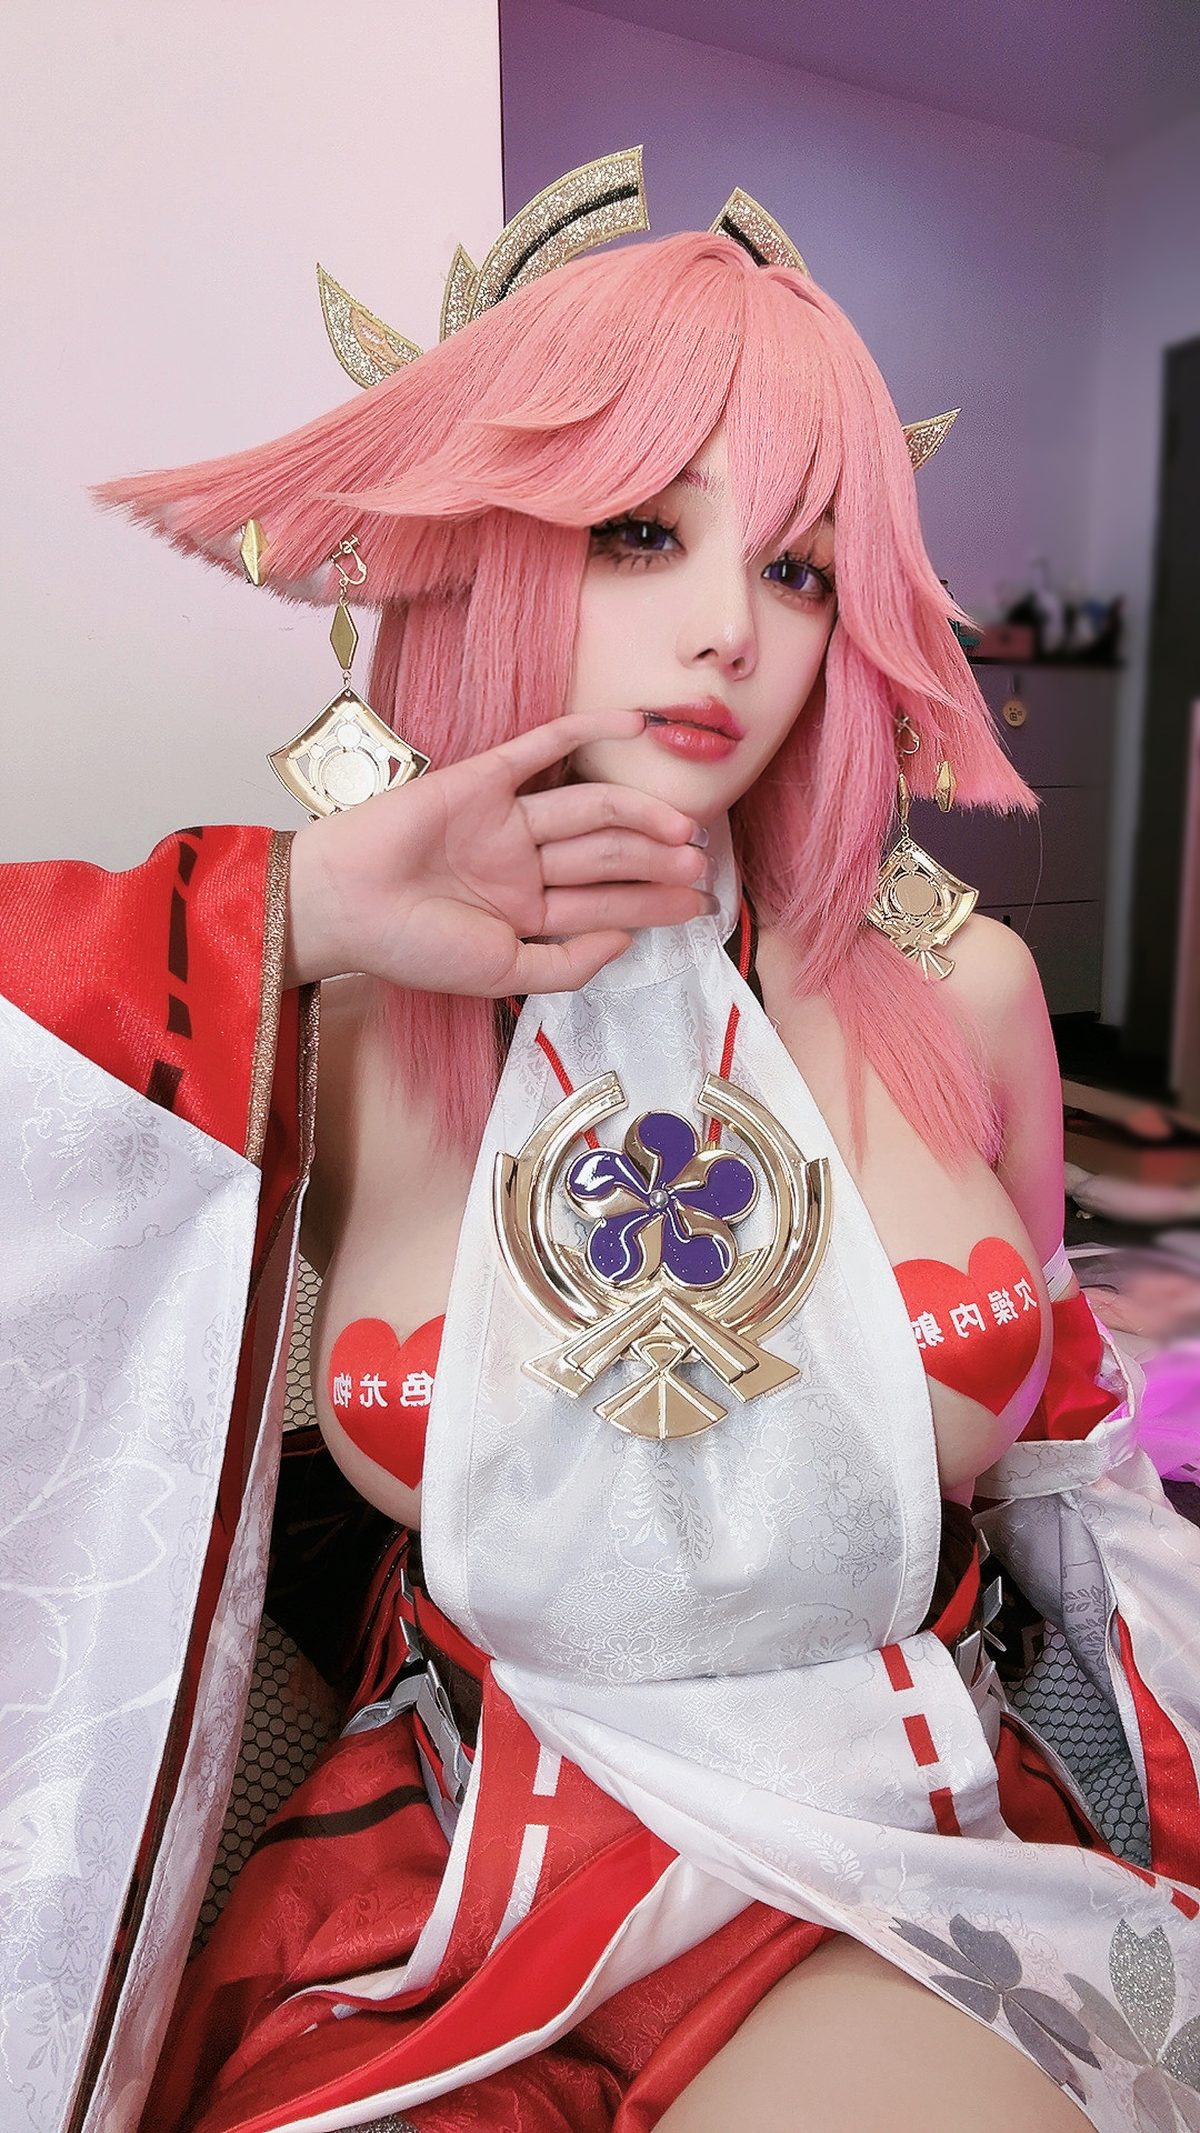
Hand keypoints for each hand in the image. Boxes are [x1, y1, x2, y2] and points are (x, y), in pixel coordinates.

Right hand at [283, 708, 711, 994]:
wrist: (342, 908)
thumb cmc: (411, 948)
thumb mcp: (501, 975)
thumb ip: (566, 964)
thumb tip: (625, 942)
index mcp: (526, 912)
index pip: (607, 904)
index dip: (655, 905)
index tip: (700, 907)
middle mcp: (523, 864)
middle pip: (607, 857)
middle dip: (657, 862)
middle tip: (700, 866)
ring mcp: (506, 820)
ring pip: (590, 811)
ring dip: (639, 815)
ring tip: (684, 830)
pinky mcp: (483, 780)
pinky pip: (543, 747)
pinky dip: (587, 730)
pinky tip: (635, 721)